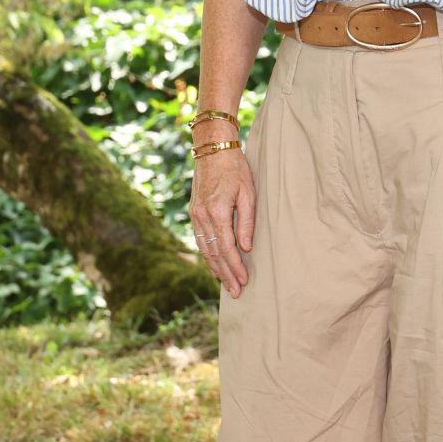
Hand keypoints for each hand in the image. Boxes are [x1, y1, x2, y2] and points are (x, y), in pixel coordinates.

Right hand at [189, 148, 254, 296]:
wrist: (212, 149)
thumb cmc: (236, 168)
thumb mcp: (248, 192)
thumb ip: (247, 221)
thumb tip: (246, 247)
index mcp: (217, 211)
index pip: (227, 248)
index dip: (236, 267)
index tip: (245, 280)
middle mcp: (202, 216)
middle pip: (214, 253)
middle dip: (225, 275)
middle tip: (236, 292)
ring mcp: (195, 215)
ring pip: (205, 249)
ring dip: (216, 269)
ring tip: (226, 284)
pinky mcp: (194, 212)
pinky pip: (201, 240)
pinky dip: (208, 255)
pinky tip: (215, 265)